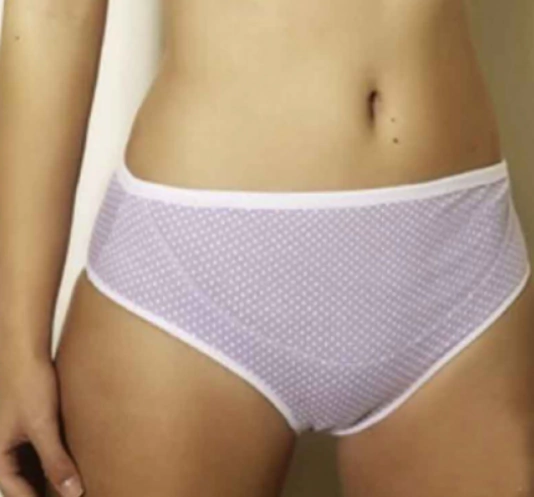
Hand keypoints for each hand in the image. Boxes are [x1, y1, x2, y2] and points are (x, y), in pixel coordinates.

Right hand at [0, 351, 83, 496]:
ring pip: (32, 468)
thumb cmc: (27, 385)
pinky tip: (74, 461)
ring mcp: (13, 439)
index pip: (18, 494)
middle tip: (75, 493)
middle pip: (24, 484)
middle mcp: (1, 451)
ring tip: (77, 482)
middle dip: (47, 491)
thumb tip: (71, 493)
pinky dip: (53, 459)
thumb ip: (55, 460)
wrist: (24, 351)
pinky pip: (38, 452)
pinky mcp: (26, 427)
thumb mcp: (42, 426)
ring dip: (51, 475)